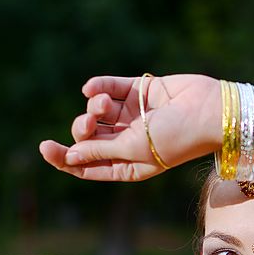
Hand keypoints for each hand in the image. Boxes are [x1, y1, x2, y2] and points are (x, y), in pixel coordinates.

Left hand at [38, 74, 221, 181]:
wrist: (208, 111)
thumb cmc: (176, 138)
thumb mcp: (133, 150)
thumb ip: (100, 151)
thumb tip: (69, 156)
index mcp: (128, 166)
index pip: (88, 166)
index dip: (65, 159)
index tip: (45, 148)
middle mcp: (128, 142)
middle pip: (89, 138)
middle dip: (82, 129)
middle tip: (90, 122)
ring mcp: (133, 117)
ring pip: (97, 111)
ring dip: (94, 107)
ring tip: (105, 104)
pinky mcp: (138, 92)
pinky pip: (108, 88)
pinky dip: (97, 87)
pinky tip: (92, 89)